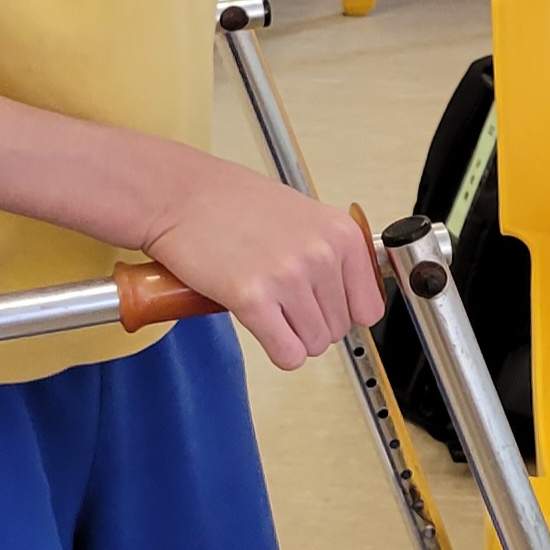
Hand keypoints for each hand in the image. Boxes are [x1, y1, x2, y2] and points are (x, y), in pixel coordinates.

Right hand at [143, 155, 382, 370]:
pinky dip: (276, 350)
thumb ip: (332, 254)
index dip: (343, 312)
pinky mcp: (253, 298)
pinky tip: (260, 324)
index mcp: (341, 234)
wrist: (180, 195)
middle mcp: (321, 255)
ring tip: (268, 307)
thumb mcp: (304, 216)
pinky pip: (287, 354)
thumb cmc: (233, 202)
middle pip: (339, 329)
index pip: (369, 308)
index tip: (322, 306)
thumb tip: (353, 299)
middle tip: (282, 301)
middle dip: (310, 323)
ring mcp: (288, 277)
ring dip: (290, 335)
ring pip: (314, 345)